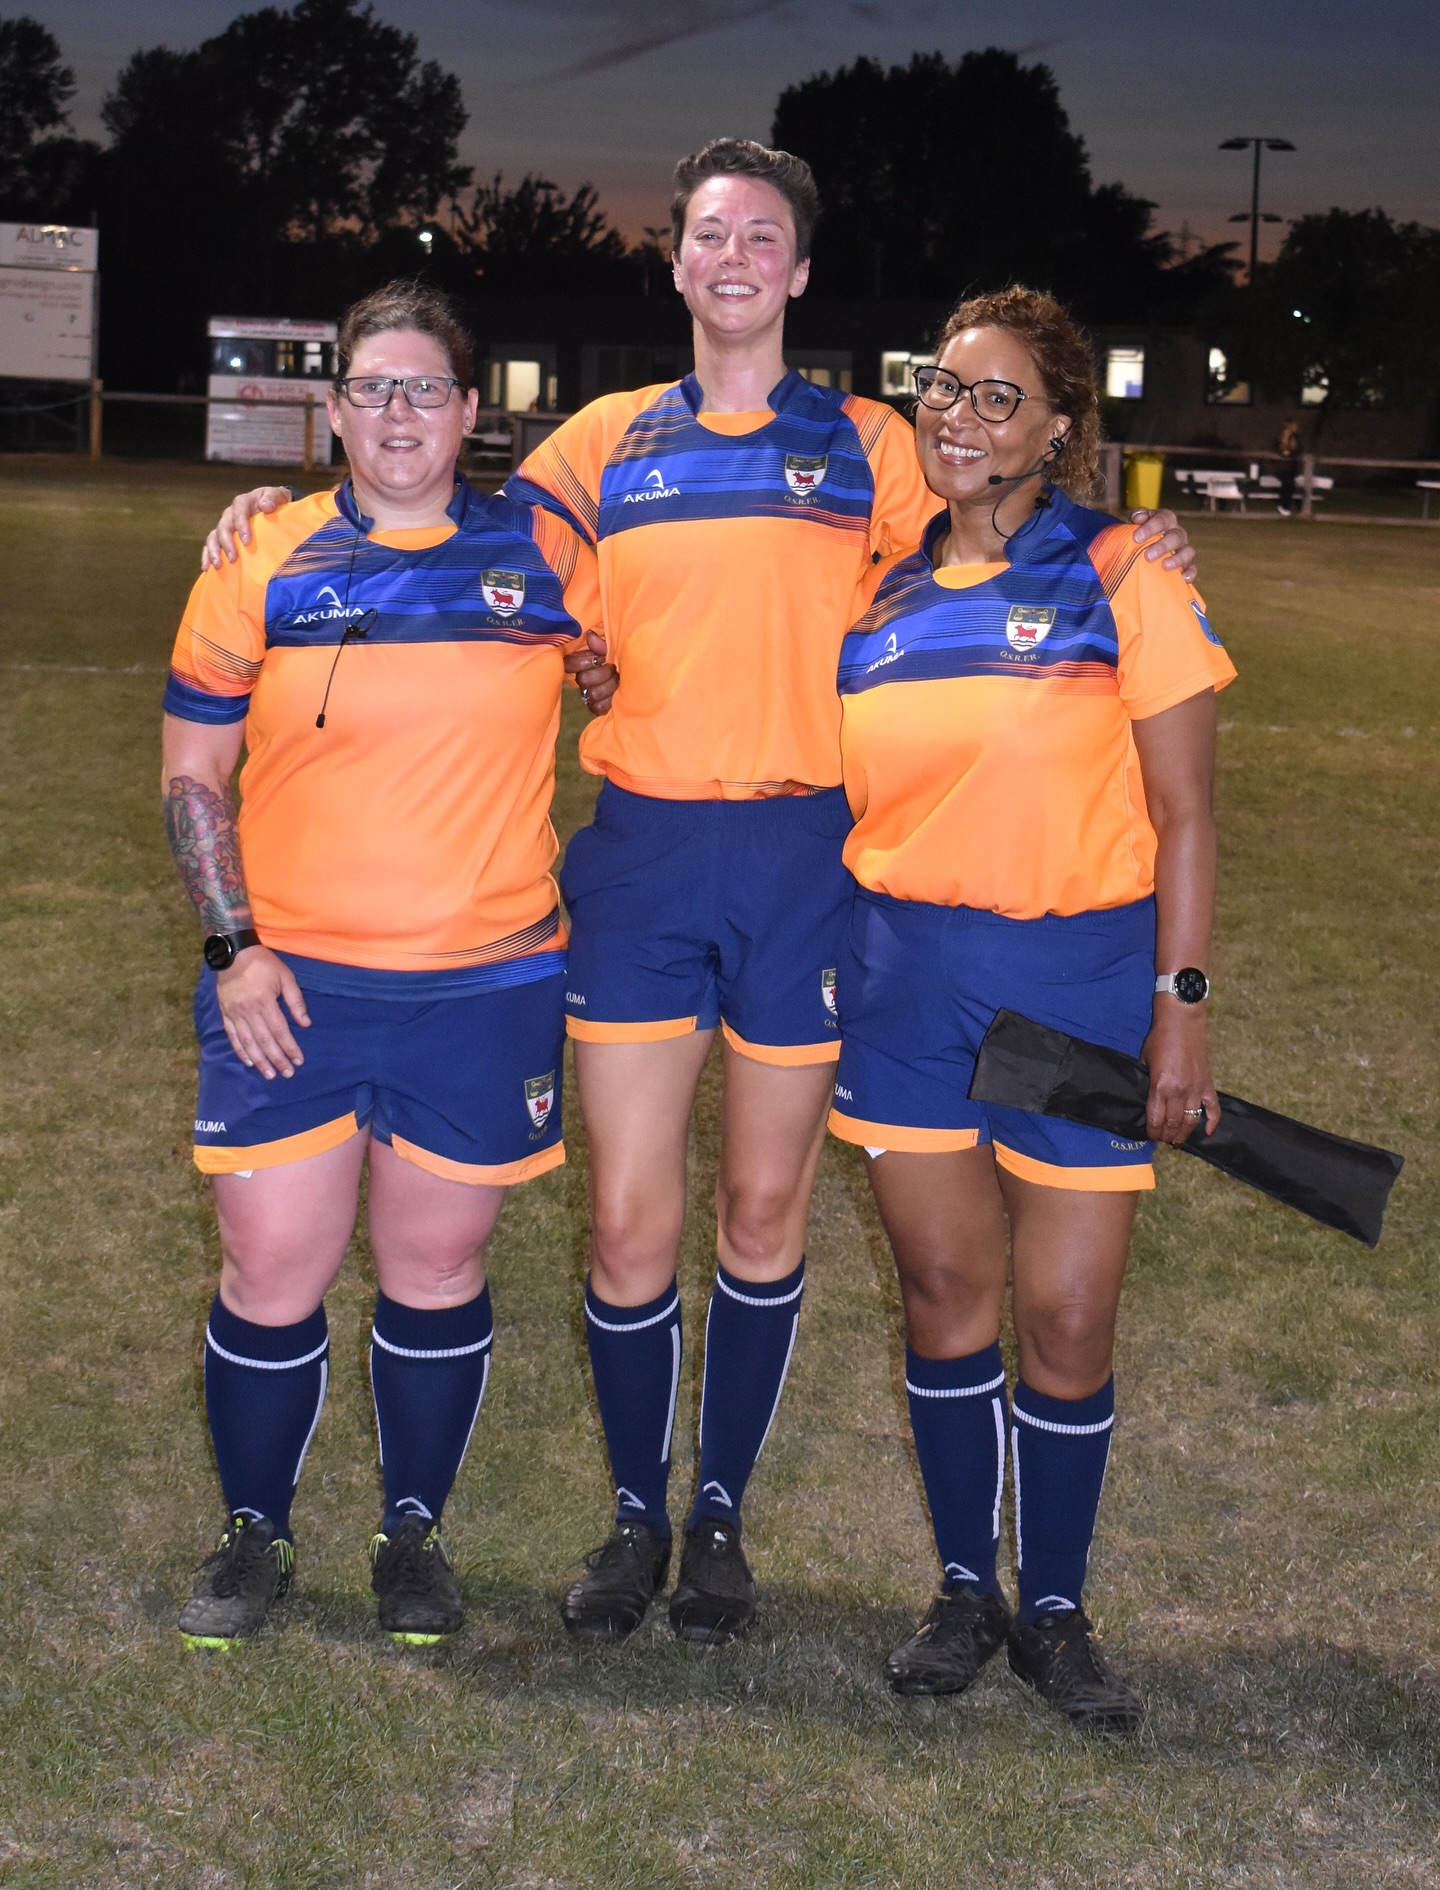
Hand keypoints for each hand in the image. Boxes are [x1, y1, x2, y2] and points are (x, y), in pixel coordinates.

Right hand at [201, 486, 293, 570]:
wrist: (275, 509)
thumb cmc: (276, 503)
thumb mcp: (277, 496)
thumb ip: (272, 498)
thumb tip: (265, 506)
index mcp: (243, 503)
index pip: (239, 511)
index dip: (240, 525)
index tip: (246, 541)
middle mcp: (231, 514)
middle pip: (224, 526)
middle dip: (227, 543)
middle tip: (233, 558)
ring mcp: (226, 526)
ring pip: (214, 537)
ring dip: (214, 551)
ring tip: (218, 565)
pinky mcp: (223, 538)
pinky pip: (211, 545)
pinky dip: (207, 556)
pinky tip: (207, 568)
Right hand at [215, 946, 310, 1078]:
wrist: (233, 953)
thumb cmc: (263, 964)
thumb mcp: (285, 976)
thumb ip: (296, 1001)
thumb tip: (305, 1024)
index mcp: (265, 1002)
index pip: (280, 1031)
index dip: (290, 1048)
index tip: (299, 1060)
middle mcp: (249, 1011)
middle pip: (265, 1041)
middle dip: (277, 1059)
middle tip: (287, 1074)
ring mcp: (235, 1014)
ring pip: (248, 1043)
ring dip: (259, 1061)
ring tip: (269, 1075)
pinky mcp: (225, 1013)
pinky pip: (232, 1036)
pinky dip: (240, 1050)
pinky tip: (248, 1061)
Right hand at [563, 630, 618, 715]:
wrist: (638, 677)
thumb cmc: (621, 659)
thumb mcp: (612, 648)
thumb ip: (601, 644)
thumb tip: (590, 636)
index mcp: (581, 663)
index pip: (569, 663)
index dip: (584, 661)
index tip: (601, 658)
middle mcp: (581, 679)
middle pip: (583, 679)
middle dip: (603, 673)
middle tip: (614, 669)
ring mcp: (588, 695)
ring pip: (592, 694)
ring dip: (609, 686)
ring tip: (618, 680)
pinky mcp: (596, 708)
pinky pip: (598, 707)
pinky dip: (610, 700)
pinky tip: (617, 694)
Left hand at [1130, 507, 1197, 582]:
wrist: (1136, 555)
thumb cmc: (1133, 540)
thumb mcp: (1129, 529)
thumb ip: (1132, 521)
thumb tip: (1137, 518)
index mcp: (1163, 520)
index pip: (1161, 519)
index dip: (1150, 527)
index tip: (1136, 538)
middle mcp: (1176, 533)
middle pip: (1176, 536)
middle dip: (1163, 545)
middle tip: (1148, 556)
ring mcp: (1182, 549)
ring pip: (1187, 551)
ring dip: (1178, 558)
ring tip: (1165, 566)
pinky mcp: (1186, 565)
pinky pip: (1192, 568)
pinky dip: (1189, 572)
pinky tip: (1184, 578)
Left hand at [1141, 1002, 1219, 1145]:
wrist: (1182, 1021)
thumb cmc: (1160, 1038)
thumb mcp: (1145, 1060)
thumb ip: (1146, 1082)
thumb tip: (1145, 1099)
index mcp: (1160, 1087)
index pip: (1156, 1120)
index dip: (1152, 1132)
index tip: (1150, 1136)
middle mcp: (1179, 1092)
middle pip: (1173, 1124)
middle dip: (1166, 1136)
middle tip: (1163, 1140)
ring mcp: (1196, 1089)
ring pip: (1191, 1121)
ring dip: (1184, 1134)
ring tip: (1178, 1142)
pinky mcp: (1208, 1084)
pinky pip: (1213, 1109)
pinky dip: (1212, 1123)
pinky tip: (1208, 1132)